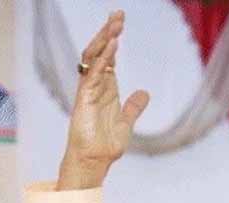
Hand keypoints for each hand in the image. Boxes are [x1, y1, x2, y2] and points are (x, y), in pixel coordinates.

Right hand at [57, 10, 149, 189]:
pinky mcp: (84, 99)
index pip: (108, 58)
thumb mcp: (126, 122)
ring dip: (104, 40)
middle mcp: (95, 86)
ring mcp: (88, 91)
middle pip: (100, 52)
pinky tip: (112, 46)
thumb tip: (144, 93)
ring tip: (115, 24)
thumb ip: (134, 107)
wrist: (95, 162)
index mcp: (106, 88)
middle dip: (108, 32)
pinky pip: (92, 74)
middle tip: (118, 14)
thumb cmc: (106, 145)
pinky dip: (103, 59)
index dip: (113, 40)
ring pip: (93, 58)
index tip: (120, 24)